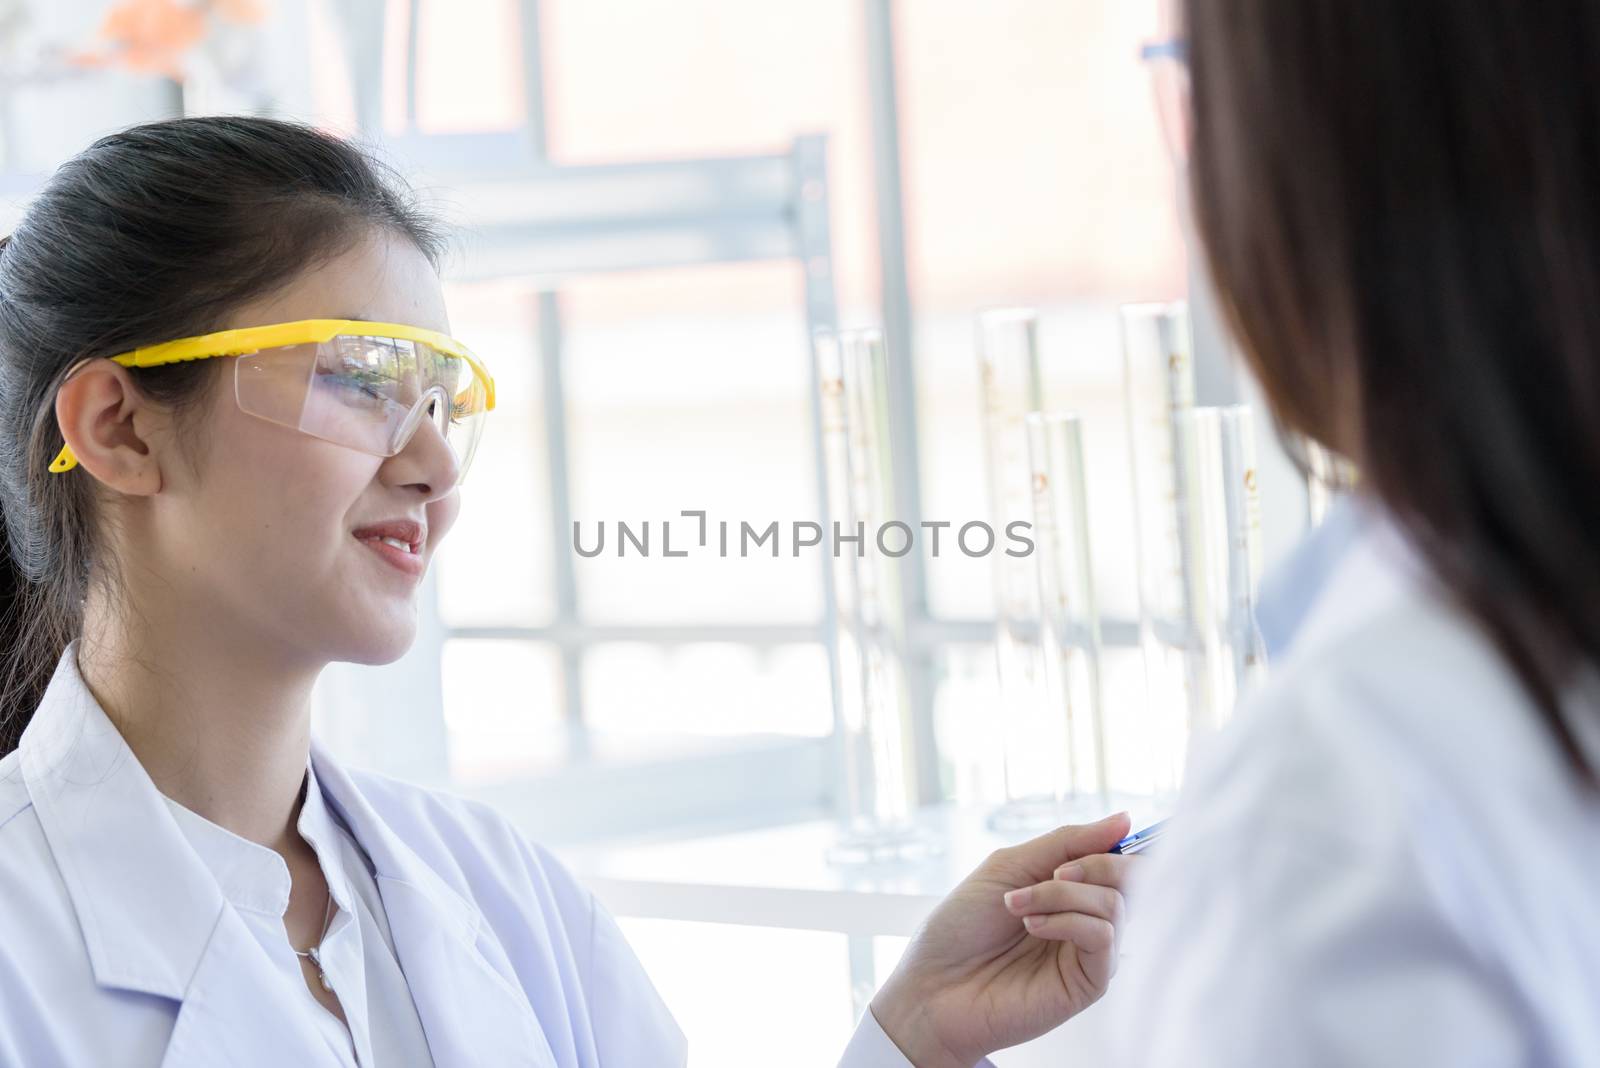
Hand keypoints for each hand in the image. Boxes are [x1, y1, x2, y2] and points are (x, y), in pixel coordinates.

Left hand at [868, 812, 1135, 1067]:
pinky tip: (1032, 927)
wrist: (931, 985)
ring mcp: (1089, 954)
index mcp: (1069, 890)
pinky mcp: (1088, 984)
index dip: (1109, 845)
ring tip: (1019, 906)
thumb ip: (1066, 842)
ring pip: (1116, 905)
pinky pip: (1103, 937)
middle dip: (1096, 864)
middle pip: (1129, 880)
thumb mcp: (1009, 866)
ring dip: (1064, 894)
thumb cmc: (961, 926)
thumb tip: (1123, 819)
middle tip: (1055, 873)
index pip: (1119, 860)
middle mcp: (1085, 920)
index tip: (1077, 849)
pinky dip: (1067, 921)